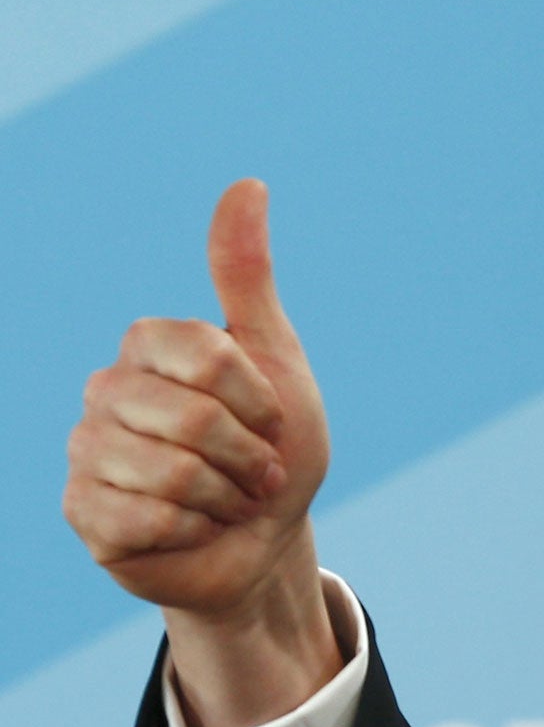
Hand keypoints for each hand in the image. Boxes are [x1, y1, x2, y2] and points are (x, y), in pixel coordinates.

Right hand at [63, 178, 329, 617]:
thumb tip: (249, 184)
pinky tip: (193, 529)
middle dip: (248, 458)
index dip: (259, 400)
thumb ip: (248, 279)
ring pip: (170, 472)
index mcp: (147, 347)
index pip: (208, 353)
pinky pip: (147, 519)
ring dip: (225, 498)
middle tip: (253, 474)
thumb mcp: (278, 362)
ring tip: (226, 501)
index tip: (269, 422)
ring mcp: (87, 451)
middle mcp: (105, 391)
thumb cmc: (273, 451)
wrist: (262, 542)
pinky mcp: (83, 512)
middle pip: (194, 418)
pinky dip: (194, 530)